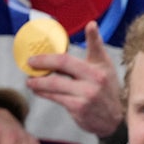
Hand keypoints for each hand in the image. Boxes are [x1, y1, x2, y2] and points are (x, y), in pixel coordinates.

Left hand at [26, 21, 122, 137]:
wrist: (114, 119)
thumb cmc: (107, 90)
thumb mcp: (106, 68)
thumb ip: (96, 48)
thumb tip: (91, 24)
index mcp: (101, 67)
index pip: (95, 48)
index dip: (93, 35)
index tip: (90, 26)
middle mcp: (95, 79)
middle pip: (63, 63)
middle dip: (43, 61)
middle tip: (30, 61)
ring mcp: (87, 94)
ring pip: (54, 83)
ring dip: (38, 81)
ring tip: (29, 80)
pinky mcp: (79, 108)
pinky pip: (55, 97)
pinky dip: (43, 93)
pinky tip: (37, 90)